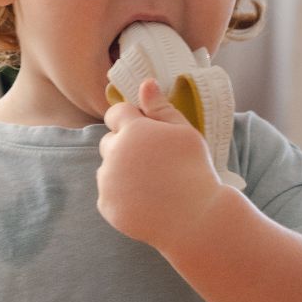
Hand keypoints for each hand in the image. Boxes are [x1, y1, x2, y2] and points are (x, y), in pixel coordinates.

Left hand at [97, 77, 223, 249]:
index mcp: (132, 130)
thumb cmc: (194, 170)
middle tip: (152, 161)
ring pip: (107, 170)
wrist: (194, 218)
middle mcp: (113, 154)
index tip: (145, 130)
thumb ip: (161, 108)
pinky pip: (108, 194)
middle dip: (124, 146)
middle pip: (109, 142)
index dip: (129, 119)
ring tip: (151, 183)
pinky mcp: (106, 206)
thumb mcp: (184, 132)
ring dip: (121, 172)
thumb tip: (145, 83)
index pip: (116, 113)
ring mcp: (107, 182)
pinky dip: (121, 196)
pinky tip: (145, 201)